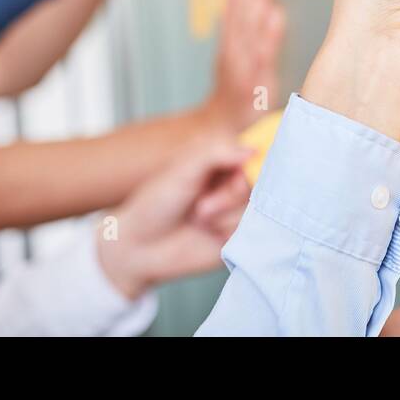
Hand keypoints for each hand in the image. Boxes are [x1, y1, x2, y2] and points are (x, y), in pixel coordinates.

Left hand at [96, 141, 250, 299]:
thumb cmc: (155, 203)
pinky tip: (209, 236)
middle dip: (229, 196)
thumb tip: (255, 151)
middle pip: (258, 184)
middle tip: (200, 207)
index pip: (256, 155)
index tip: (243, 174)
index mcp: (223, 162)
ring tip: (198, 221)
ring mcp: (239, 212)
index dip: (254, 165)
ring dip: (225, 218)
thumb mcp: (183, 169)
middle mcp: (235, 184)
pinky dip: (229, 233)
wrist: (140, 248)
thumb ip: (217, 153)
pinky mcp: (240, 237)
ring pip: (256, 210)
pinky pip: (253, 232)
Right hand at [205, 0, 286, 132]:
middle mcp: (235, 48)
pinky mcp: (252, 90)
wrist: (216, 135)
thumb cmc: (233, 96)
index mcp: (233, 39)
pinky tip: (276, 16)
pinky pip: (261, 62)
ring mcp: (242, 68)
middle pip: (242, 3)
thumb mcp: (239, 57)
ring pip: (248, 25)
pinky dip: (267, 39)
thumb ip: (249, 27)